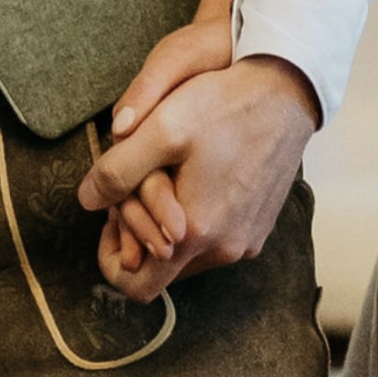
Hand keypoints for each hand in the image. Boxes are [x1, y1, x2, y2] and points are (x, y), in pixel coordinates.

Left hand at [77, 34, 320, 304]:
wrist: (291, 90)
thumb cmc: (227, 105)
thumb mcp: (161, 129)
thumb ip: (117, 171)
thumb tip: (86, 200)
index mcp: (196, 234)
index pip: (138, 286)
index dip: (111, 259)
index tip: (111, 218)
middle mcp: (225, 249)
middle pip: (163, 267)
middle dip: (139, 231)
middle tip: (135, 184)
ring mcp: (247, 239)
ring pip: (189, 252)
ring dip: (167, 224)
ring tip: (165, 174)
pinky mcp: (260, 225)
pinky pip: (216, 238)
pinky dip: (196, 218)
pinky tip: (195, 175)